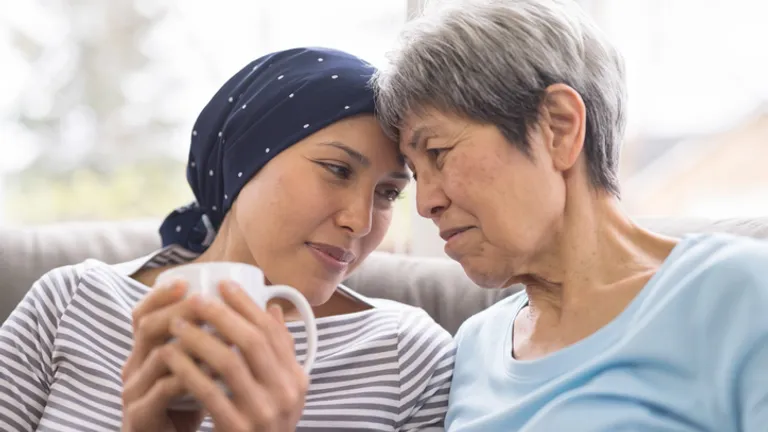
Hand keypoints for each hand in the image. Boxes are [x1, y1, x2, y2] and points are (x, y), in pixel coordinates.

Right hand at [121, 280, 205, 431]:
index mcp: (145, 351)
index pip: (142, 314)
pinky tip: (214, 373)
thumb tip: (259, 310)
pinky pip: (163, 390)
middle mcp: (134, 367)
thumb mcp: (200, 368)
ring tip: (220, 336)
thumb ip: (215, 342)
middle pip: (148, 327)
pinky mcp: (140, 416)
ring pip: (158, 355)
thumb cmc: (189, 404)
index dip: (160, 296)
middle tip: (205, 303)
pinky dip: (190, 377)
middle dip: (179, 311)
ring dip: (191, 343)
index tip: (186, 282)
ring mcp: (133, 391)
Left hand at [165, 281, 308, 431]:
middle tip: (197, 299)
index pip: (274, 332)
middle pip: (253, 342)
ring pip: (229, 363)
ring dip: (200, 338)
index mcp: (297, 379)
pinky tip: (171, 356)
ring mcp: (264, 413)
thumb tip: (272, 307)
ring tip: (178, 324)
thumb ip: (279, 351)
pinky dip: (188, 370)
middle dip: (223, 315)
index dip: (248, 305)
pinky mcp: (238, 429)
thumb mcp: (280, 389)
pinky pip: (208, 392)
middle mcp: (286, 394)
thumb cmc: (262, 422)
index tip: (224, 285)